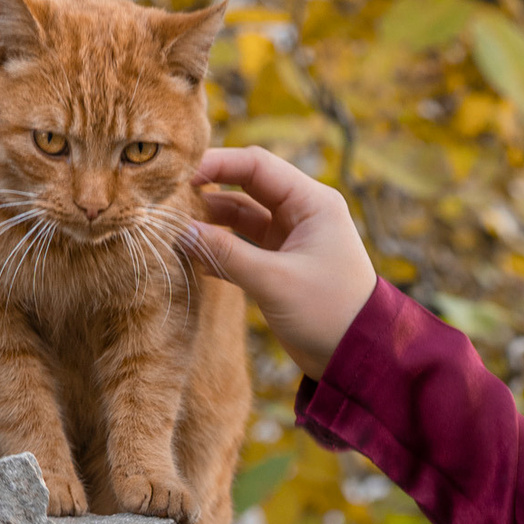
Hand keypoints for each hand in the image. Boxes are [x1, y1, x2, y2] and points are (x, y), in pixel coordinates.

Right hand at [192, 146, 378, 379]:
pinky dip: (219, 249)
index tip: (177, 175)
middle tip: (167, 201)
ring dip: (209, 223)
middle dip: (207, 192)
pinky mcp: (281, 264)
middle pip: (245, 186)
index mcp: (312, 203)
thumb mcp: (274, 280)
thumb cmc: (328, 314)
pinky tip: (192, 257)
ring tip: (172, 230)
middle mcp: (302, 214)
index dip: (216, 164)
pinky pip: (242, 246)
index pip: (257, 165)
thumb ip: (225, 253)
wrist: (355, 358)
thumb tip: (179, 231)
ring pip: (240, 217)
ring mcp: (290, 238)